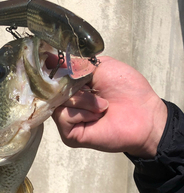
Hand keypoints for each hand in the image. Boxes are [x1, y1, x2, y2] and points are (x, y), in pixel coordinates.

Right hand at [53, 56, 167, 157]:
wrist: (144, 114)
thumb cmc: (127, 89)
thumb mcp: (100, 66)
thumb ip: (74, 64)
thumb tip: (47, 58)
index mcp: (72, 85)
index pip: (50, 75)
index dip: (52, 69)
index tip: (53, 62)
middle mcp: (66, 102)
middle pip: (52, 87)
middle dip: (74, 84)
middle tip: (94, 88)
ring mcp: (66, 119)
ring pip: (58, 101)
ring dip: (84, 100)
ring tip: (102, 105)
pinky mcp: (69, 134)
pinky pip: (63, 116)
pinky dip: (82, 113)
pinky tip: (97, 117)